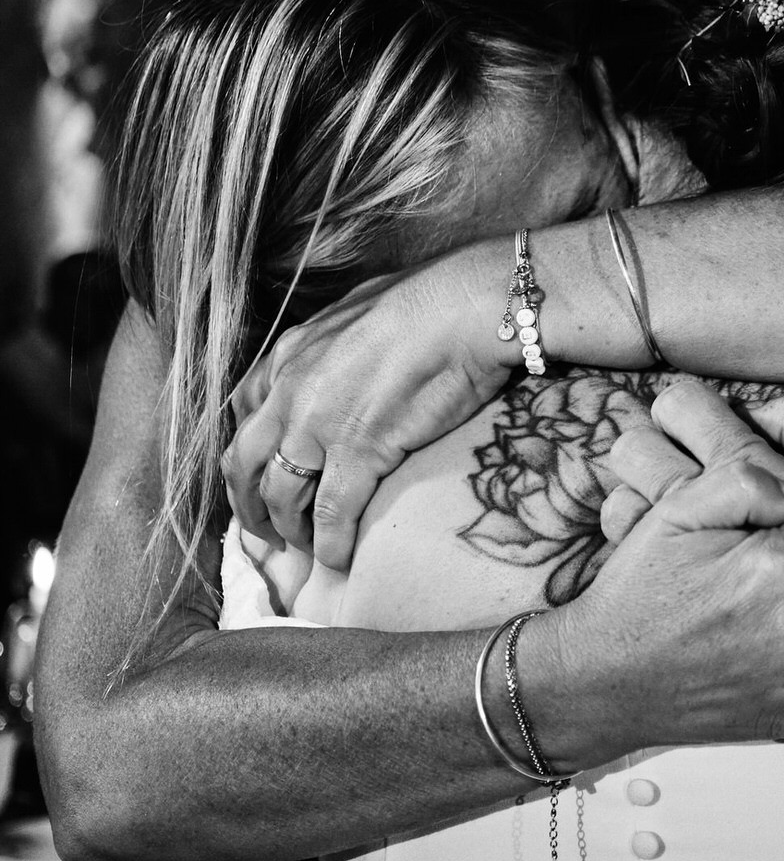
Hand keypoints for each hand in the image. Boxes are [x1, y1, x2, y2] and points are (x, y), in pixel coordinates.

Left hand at [224, 253, 508, 568]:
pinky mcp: (359, 452)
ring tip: (304, 549)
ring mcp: (319, 425)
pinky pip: (330, 512)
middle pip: (243, 463)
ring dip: (286, 530)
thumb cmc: (430, 300)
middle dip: (248, 504)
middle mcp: (289, 392)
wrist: (463, 307)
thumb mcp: (361, 311)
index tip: (262, 475)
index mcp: (288, 355)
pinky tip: (337, 560)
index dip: (248, 454)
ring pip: (279, 495)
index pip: (245, 414)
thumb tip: (355, 352)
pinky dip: (329, 543)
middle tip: (264, 531)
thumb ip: (341, 341)